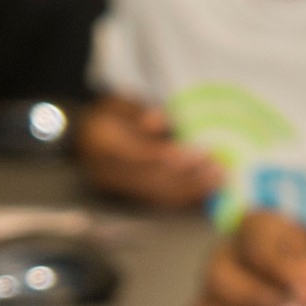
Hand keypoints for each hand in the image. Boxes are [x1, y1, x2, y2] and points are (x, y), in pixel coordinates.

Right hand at [74, 94, 223, 209]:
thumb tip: (159, 121)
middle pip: (152, 180)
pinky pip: (162, 202)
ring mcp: (119, 190)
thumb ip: (137, 110)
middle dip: (189, 177)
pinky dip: (188, 198)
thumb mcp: (118, 103)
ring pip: (159, 195)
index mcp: (100, 144)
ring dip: (193, 190)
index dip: (170, 155)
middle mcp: (107, 173)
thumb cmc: (108, 117)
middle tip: (218, 169)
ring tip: (220, 180)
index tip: (198, 151)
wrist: (85, 139)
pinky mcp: (131, 199)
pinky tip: (210, 191)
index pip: (138, 155)